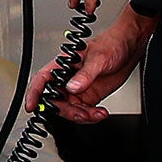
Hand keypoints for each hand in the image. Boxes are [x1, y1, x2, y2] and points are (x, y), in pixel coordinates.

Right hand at [27, 7, 155, 123]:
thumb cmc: (112, 44)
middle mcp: (68, 78)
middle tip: (81, 114)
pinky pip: (84, 112)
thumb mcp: (98, 59)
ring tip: (96, 114)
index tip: (32, 106)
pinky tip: (101, 113)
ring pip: (70, 109)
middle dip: (67, 111)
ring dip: (82, 116)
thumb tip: (72, 88)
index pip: (43, 79)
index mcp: (63, 65)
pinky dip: (92, 116)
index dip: (34, 93)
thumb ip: (85, 75)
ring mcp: (78, 89)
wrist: (130, 48)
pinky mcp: (89, 96)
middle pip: (56, 100)